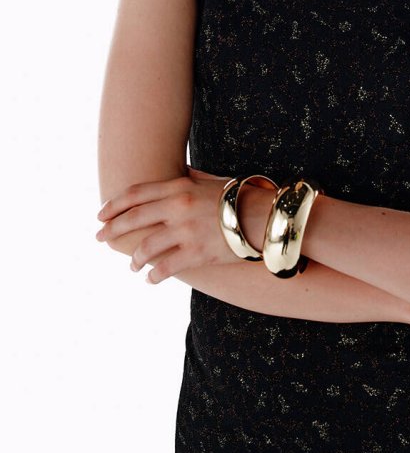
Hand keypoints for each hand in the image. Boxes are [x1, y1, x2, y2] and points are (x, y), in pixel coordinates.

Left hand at [95, 165, 242, 283]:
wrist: (266, 217)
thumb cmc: (242, 198)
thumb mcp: (212, 181)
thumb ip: (191, 179)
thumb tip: (178, 172)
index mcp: (180, 187)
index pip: (136, 194)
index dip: (114, 205)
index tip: (101, 215)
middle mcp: (178, 207)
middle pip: (133, 218)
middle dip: (111, 229)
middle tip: (100, 238)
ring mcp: (186, 231)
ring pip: (145, 247)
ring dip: (134, 259)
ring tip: (133, 265)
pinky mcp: (196, 253)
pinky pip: (165, 268)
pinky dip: (154, 276)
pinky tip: (151, 279)